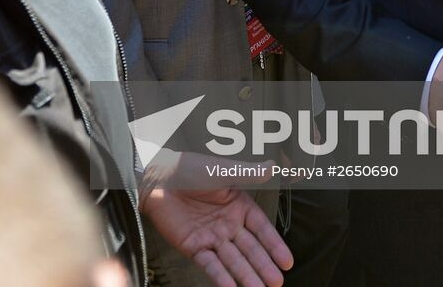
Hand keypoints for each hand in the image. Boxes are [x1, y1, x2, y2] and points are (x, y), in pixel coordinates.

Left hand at [141, 183, 292, 286]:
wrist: (155, 176)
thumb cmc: (188, 168)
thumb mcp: (219, 170)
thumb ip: (246, 173)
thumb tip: (272, 166)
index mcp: (238, 205)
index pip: (261, 229)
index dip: (274, 244)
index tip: (287, 261)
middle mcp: (228, 224)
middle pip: (250, 249)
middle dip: (264, 265)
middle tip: (277, 283)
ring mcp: (212, 237)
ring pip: (232, 260)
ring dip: (245, 275)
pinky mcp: (194, 246)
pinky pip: (209, 264)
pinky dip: (220, 277)